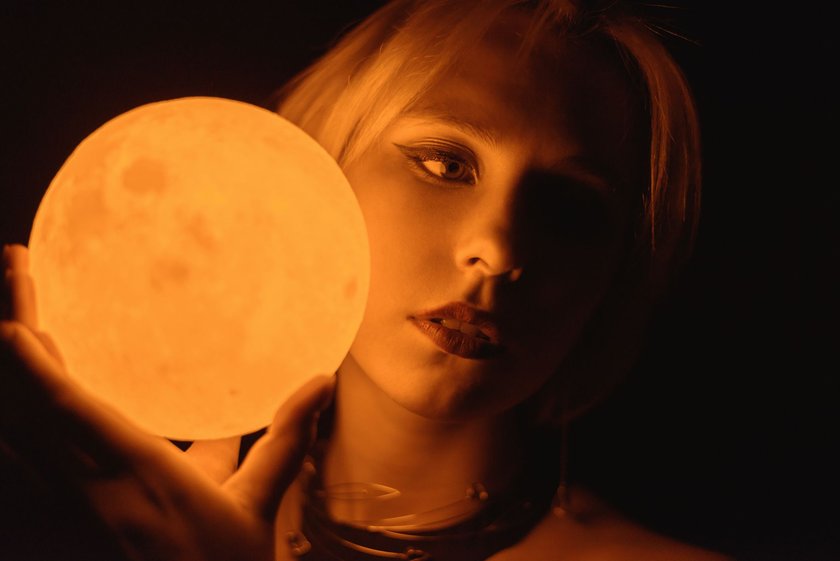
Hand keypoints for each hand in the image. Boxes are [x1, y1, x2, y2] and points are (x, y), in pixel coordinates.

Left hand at [0, 244, 333, 560]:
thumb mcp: (257, 506)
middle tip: (17, 269)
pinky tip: (26, 386)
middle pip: (28, 404)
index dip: (34, 359)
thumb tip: (321, 382)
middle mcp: (87, 485)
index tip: (17, 309)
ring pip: (16, 428)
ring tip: (17, 315)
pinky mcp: (67, 512)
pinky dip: (18, 412)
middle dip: (15, 334)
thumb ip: (286, 439)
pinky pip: (24, 455)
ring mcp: (69, 501)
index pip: (68, 409)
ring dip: (12, 370)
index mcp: (137, 475)